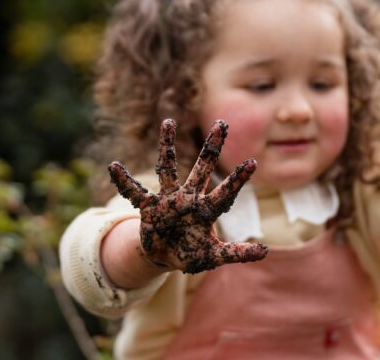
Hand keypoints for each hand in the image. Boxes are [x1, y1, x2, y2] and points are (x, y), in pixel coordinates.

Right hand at [108, 119, 267, 273]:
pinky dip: (124, 181)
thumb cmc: (191, 252)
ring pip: (168, 168)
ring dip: (167, 146)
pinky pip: (134, 192)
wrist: (164, 256)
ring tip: (168, 122)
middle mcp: (189, 197)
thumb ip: (237, 253)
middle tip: (222, 123)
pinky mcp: (149, 206)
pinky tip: (114, 166)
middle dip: (212, 148)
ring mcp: (168, 199)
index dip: (238, 179)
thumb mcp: (214, 255)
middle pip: (202, 168)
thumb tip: (266, 251)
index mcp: (207, 209)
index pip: (226, 192)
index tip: (253, 161)